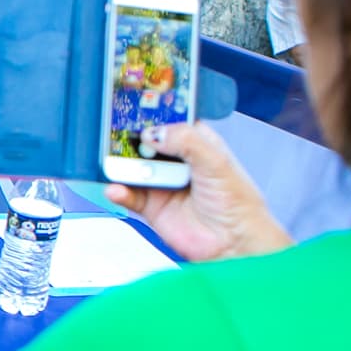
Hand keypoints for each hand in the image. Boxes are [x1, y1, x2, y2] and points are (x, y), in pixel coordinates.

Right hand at [105, 123, 292, 261]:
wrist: (235, 246)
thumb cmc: (238, 203)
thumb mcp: (216, 162)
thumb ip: (186, 141)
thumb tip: (153, 133)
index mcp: (194, 142)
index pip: (168, 119)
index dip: (151, 112)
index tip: (130, 104)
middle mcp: (175, 160)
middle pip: (144, 141)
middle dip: (129, 137)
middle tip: (114, 134)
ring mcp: (161, 182)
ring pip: (133, 166)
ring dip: (121, 165)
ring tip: (113, 164)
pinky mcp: (151, 206)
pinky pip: (128, 195)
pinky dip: (119, 191)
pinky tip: (116, 189)